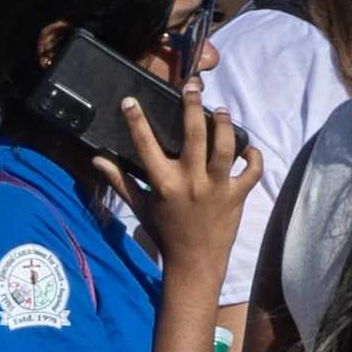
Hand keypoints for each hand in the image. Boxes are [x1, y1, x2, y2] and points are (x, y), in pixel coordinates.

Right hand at [108, 89, 257, 270]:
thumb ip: (121, 181)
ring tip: (221, 111)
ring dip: (225, 124)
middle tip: (193, 87)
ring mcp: (217, 188)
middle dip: (193, 106)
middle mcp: (191, 182)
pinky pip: (251, 171)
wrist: (195, 264)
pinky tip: (247, 147)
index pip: (146, 145)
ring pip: (225, 147)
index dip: (136, 121)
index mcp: (164, 183)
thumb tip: (98, 160)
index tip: (131, 101)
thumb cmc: (165, 233)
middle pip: (194, 135)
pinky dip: (253, 156)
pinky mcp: (237, 196)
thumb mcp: (141, 207)